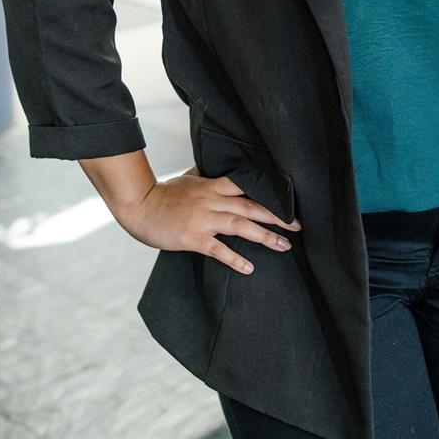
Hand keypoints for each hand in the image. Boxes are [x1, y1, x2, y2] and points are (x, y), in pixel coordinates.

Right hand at [113, 167, 301, 274]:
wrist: (140, 206)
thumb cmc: (165, 194)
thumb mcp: (190, 179)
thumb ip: (208, 177)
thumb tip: (221, 170)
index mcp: (213, 186)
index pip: (248, 187)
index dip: (270, 194)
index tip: (290, 202)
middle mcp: (212, 200)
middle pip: (251, 207)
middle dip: (277, 217)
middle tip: (298, 226)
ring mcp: (203, 219)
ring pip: (240, 226)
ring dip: (264, 236)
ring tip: (283, 246)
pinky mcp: (192, 237)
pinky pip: (217, 249)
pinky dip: (234, 258)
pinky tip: (249, 267)